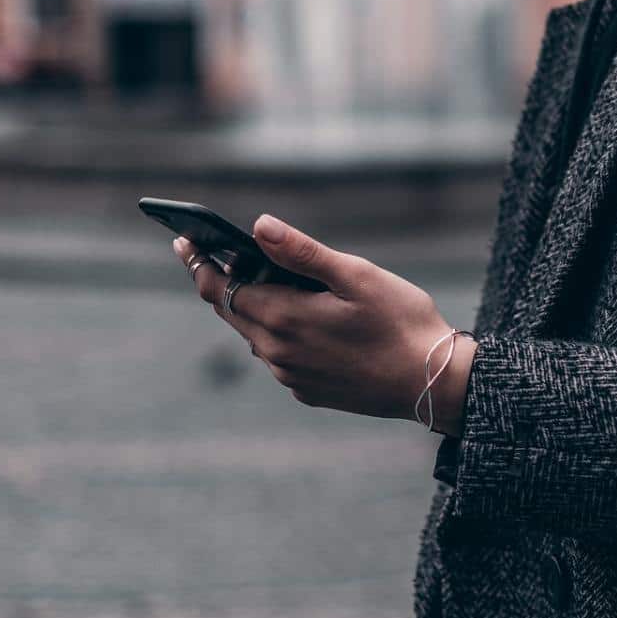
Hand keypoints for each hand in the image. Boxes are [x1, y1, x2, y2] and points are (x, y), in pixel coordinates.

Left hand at [172, 216, 473, 426]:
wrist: (432, 384)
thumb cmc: (401, 322)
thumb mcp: (356, 275)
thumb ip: (302, 252)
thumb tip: (258, 226)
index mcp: (283, 318)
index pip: (220, 288)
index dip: (199, 262)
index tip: (184, 241)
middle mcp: (277, 352)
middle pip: (230, 311)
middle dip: (215, 280)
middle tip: (204, 253)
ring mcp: (290, 375)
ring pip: (253, 334)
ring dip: (248, 306)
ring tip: (251, 278)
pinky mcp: (307, 390)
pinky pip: (277, 356)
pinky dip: (274, 332)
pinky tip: (293, 317)